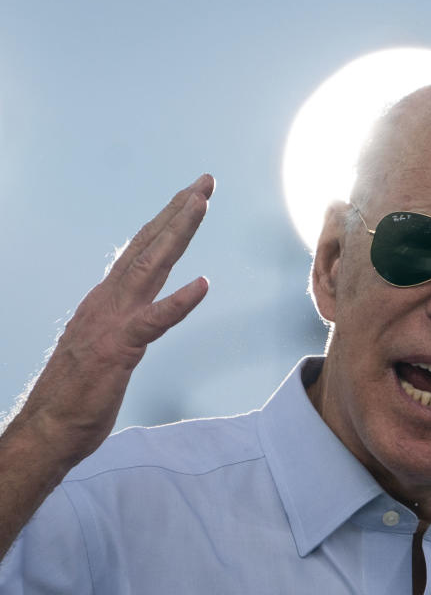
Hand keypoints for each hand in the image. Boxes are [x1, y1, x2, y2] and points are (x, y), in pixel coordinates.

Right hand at [13, 174, 214, 464]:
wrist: (47, 429)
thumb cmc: (78, 393)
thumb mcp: (106, 345)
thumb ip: (121, 322)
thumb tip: (137, 311)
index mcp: (107, 300)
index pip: (140, 250)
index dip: (166, 222)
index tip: (191, 196)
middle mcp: (108, 301)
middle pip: (148, 246)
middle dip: (178, 211)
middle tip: (204, 181)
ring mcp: (113, 322)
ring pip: (150, 267)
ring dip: (177, 233)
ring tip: (200, 204)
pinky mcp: (120, 349)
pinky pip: (154, 322)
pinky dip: (179, 302)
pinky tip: (203, 284)